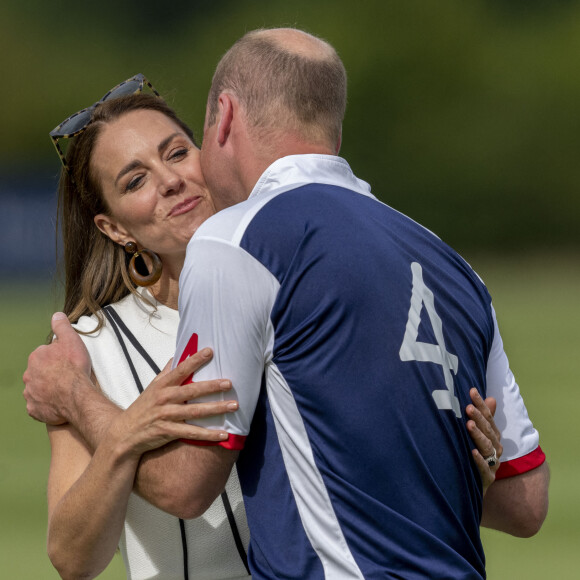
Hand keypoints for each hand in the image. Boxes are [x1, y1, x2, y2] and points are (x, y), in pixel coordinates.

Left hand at [23, 312, 91, 424]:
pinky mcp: (34, 409)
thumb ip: (62, 327)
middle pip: (40, 372)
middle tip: (67, 377)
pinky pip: (39, 405)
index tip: (68, 362)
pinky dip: (47, 404)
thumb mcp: (71, 340)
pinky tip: (58, 402)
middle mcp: (29, 375)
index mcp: (36, 357)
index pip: (45, 355)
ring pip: (38, 388)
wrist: (76, 396)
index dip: (58, 358)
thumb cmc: (74, 368)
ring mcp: (30, 393)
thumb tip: (56, 315)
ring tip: (64, 391)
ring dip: (48, 389)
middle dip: (51, 374)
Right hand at [107, 348, 237, 457]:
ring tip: (234, 405)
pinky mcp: (168, 432)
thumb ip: (166, 371)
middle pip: (192, 390)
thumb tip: (178, 354)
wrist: (124, 434)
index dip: (195, 359)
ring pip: (196, 411)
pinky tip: (224, 435)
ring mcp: (167, 415)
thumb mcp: (152, 387)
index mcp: (162, 385)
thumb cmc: (143, 407)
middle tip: (230, 383)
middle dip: (212, 386)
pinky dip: (209, 434)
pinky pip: (192, 433)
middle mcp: (165, 398)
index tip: (210, 351)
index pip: (181, 369)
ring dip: (217, 409)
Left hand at [466, 387, 502, 495]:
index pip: (488, 418)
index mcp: (492, 437)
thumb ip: (484, 419)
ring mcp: (492, 464)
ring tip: (469, 425)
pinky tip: (472, 452)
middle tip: (468, 407)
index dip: (481, 404)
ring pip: (487, 447)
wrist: (472, 488)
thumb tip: (491, 398)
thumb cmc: (474, 458)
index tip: (472, 390)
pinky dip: (479, 460)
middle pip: (488, 430)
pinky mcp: (487, 479)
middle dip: (479, 418)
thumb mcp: (478, 437)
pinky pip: (484, 469)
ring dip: (478, 435)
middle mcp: (495, 449)